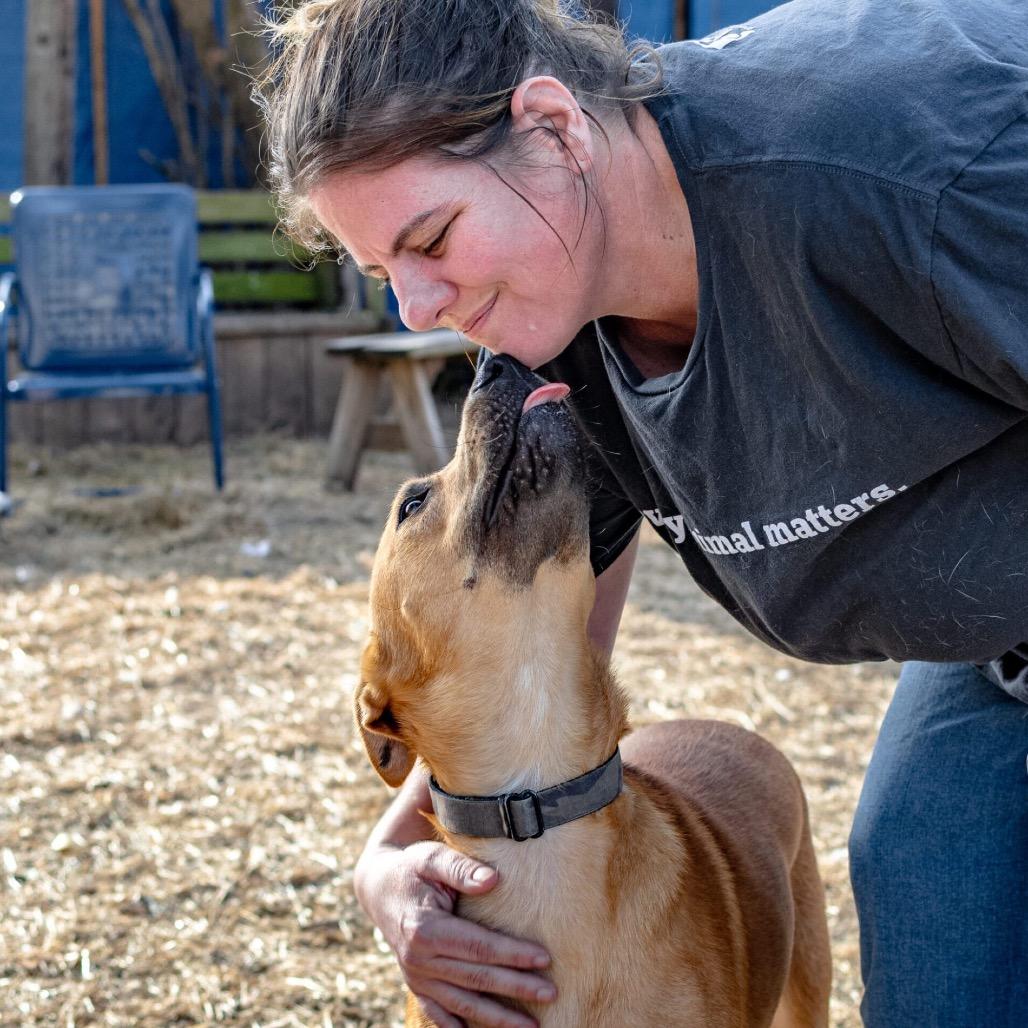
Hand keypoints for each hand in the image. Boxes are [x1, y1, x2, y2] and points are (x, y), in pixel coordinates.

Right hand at [356, 840, 555, 1027]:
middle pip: (476, 978)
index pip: (478, 946)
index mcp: (425, 929)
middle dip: (516, 987)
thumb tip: (493, 880)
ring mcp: (416, 977)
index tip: (544, 958)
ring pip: (463, 1004)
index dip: (512, 953)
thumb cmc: (412, 868)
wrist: (378, 887)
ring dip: (497, 1018)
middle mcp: (419, 960)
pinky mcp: (415, 985)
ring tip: (532, 1026)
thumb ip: (460, 868)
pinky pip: (437, 1013)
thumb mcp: (431, 857)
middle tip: (551, 992)